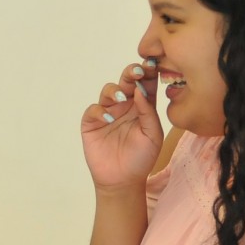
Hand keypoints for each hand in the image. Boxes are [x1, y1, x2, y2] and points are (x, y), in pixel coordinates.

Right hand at [81, 61, 163, 189]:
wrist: (123, 181)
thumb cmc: (141, 158)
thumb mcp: (153, 136)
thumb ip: (148, 113)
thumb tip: (140, 91)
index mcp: (142, 106)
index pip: (145, 84)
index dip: (148, 72)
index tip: (152, 64)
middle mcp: (125, 105)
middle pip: (126, 82)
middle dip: (131, 73)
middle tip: (137, 71)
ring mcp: (107, 112)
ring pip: (108, 91)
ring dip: (115, 90)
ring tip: (122, 98)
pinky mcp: (92, 123)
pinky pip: (93, 110)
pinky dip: (100, 112)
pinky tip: (108, 119)